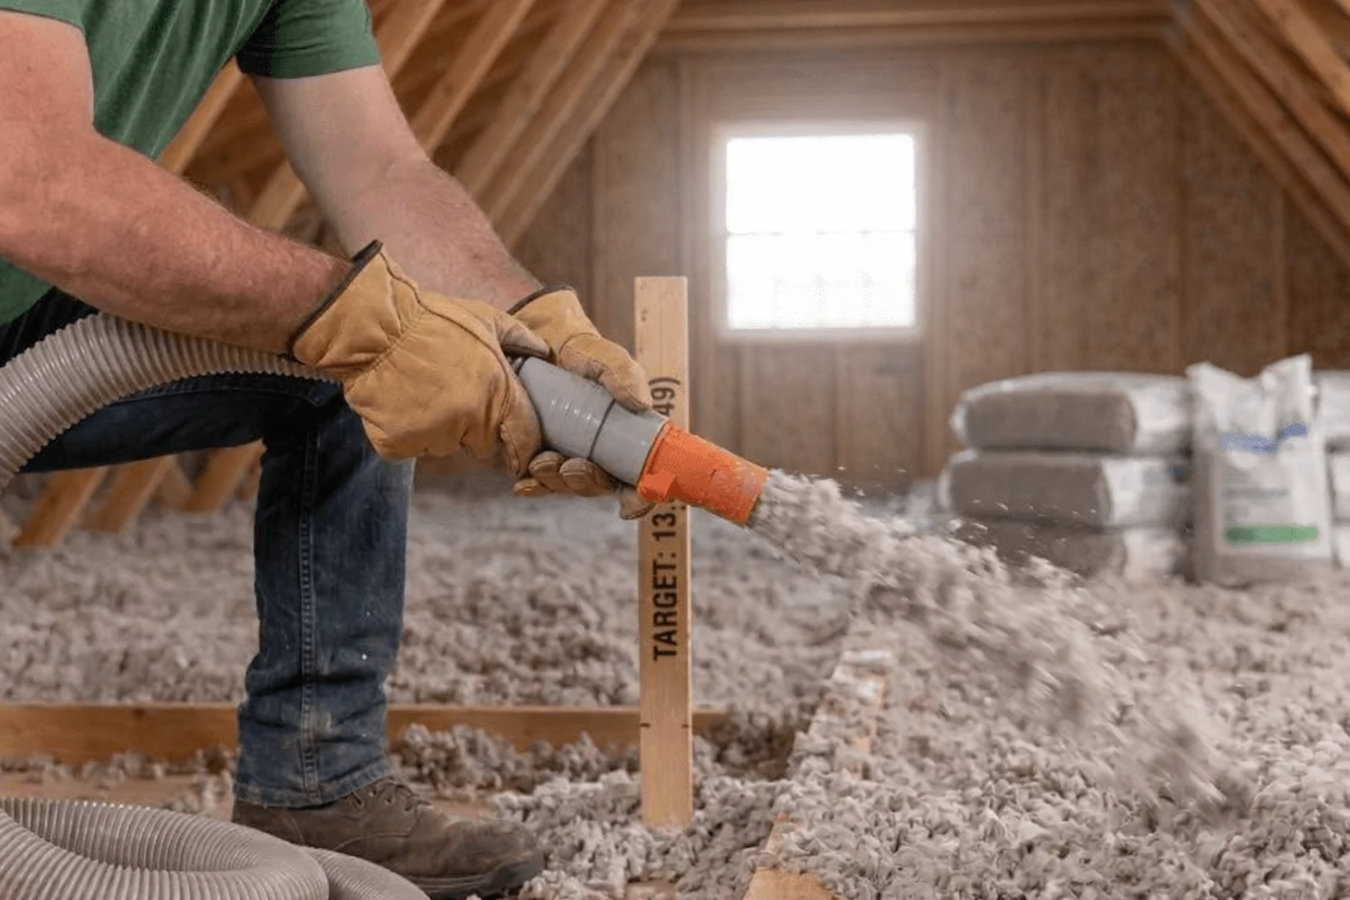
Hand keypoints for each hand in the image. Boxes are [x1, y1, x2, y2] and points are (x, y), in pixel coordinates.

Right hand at [290, 242, 546, 471]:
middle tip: (452, 394)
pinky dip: (403, 432)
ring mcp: (432, 436)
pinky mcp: (397, 445)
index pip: (525, 439)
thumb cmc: (431, 319)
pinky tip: (397, 401)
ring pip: (443, 445)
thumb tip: (544, 353)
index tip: (518, 448)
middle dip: (472, 427)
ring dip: (437, 428)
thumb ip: (521, 338)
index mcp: (497, 394)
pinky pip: (408, 447)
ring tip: (421, 390)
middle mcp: (470, 421)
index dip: (523, 446)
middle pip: (480, 444)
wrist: (372, 327)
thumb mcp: (485, 318)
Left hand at [508, 288, 654, 516]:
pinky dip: (533, 485)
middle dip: (586, 483)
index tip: (631, 502)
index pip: (642, 473)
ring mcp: (569, 454)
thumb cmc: (579, 350)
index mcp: (626, 435)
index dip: (642, 495)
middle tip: (570, 467)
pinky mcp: (539, 454)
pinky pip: (539, 480)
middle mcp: (601, 451)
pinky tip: (523, 483)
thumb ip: (623, 372)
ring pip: (568, 485)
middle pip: (601, 484)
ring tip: (541, 463)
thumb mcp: (604, 356)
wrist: (535, 341)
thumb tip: (640, 403)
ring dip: (556, 483)